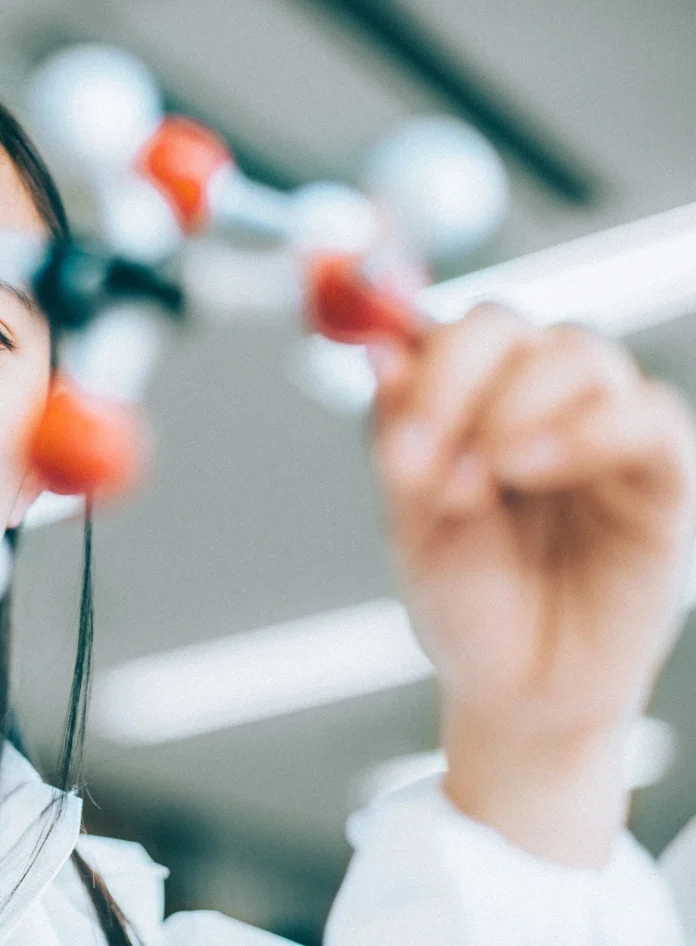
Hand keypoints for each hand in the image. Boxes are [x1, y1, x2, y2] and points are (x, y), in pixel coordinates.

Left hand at [369, 304, 695, 865]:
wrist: (518, 693)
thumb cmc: (467, 605)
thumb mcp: (412, 525)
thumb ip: (400, 437)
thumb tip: (379, 347)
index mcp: (470, 404)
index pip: (451, 332)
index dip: (420, 362)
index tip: (396, 433)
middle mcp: (535, 403)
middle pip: (508, 327)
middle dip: (457, 380)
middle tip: (428, 460)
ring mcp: (600, 433)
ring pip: (579, 354)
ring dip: (515, 405)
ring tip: (482, 480)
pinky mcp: (661, 477)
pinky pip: (648, 416)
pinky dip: (586, 429)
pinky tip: (531, 468)